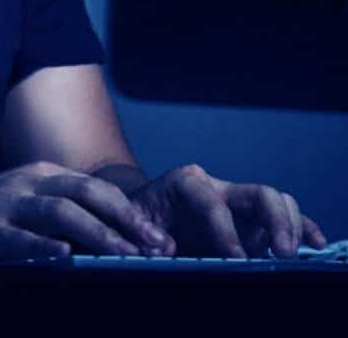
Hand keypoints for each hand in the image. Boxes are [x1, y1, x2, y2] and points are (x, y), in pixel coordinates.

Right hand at [0, 161, 175, 262]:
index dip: (130, 210)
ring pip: (60, 213)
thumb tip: (111, 233)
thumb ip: (60, 209)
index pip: (95, 187)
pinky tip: (66, 258)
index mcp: (41, 174)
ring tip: (126, 255)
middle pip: (85, 193)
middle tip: (155, 246)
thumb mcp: (24, 201)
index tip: (158, 235)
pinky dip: (44, 246)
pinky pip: (19, 238)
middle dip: (125, 219)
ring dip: (98, 234)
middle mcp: (27, 182)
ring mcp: (5, 205)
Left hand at [129, 163, 326, 257]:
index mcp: (185, 183)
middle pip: (257, 193)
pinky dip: (301, 228)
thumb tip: (164, 249)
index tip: (235, 258)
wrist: (141, 216)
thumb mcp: (128, 224)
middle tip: (280, 253)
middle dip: (274, 220)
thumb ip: (143, 235)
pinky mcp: (250, 222)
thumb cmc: (137, 219)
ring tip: (289, 255)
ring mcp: (237, 204)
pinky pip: (282, 219)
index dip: (224, 230)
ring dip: (289, 226)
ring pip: (275, 201)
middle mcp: (217, 188)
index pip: (211, 202)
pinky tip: (313, 244)